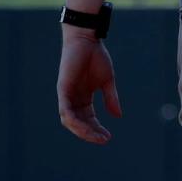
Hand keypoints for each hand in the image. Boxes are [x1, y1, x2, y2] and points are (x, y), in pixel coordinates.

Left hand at [57, 29, 122, 143]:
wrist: (87, 41)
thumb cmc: (96, 57)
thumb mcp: (107, 81)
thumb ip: (111, 98)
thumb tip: (118, 116)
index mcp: (84, 98)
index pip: (89, 119)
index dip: (97, 129)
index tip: (108, 137)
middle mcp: (74, 100)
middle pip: (79, 123)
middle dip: (90, 133)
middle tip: (103, 139)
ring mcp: (67, 96)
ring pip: (70, 120)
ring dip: (82, 130)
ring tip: (94, 136)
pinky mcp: (63, 90)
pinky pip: (65, 110)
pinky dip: (72, 120)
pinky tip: (81, 126)